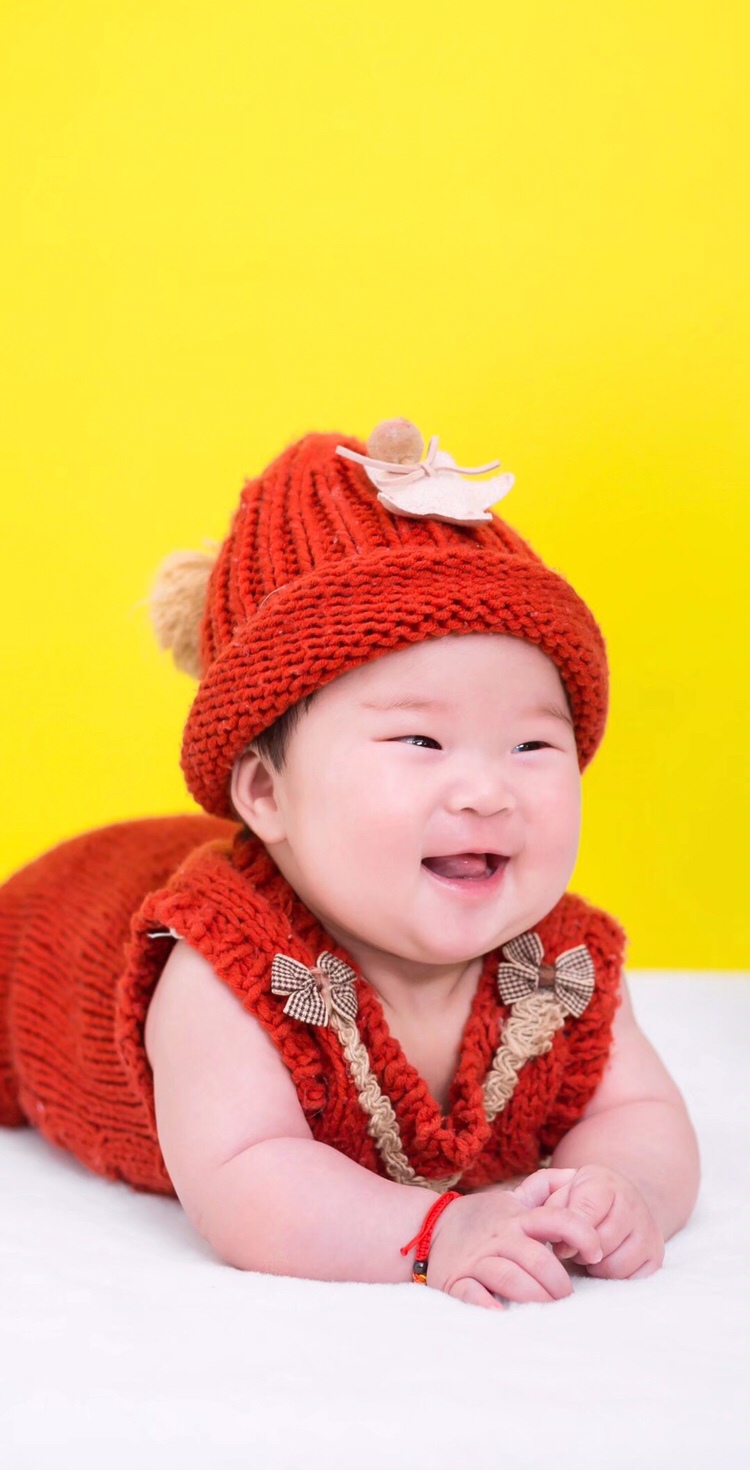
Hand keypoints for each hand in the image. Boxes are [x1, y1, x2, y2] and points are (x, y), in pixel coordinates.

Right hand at [426, 1168, 603, 1311]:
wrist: (429, 1229)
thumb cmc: (483, 1220)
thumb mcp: (513, 1200)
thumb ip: (544, 1189)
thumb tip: (576, 1175)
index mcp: (517, 1218)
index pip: (557, 1219)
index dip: (583, 1235)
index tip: (596, 1254)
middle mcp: (500, 1237)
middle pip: (538, 1259)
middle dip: (559, 1284)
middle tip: (566, 1299)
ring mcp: (477, 1260)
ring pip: (511, 1278)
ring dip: (535, 1297)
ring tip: (546, 1310)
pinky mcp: (457, 1281)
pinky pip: (474, 1296)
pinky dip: (490, 1308)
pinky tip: (503, 1315)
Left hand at [548, 1164, 664, 1279]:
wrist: (616, 1202)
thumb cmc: (578, 1200)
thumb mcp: (558, 1191)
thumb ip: (548, 1206)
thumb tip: (561, 1242)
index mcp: (604, 1183)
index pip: (585, 1212)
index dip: (569, 1235)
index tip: (561, 1243)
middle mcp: (632, 1202)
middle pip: (601, 1244)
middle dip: (581, 1252)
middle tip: (576, 1249)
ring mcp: (648, 1229)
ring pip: (616, 1266)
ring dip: (596, 1267)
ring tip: (590, 1254)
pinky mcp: (657, 1254)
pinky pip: (631, 1280)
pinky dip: (614, 1277)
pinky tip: (607, 1262)